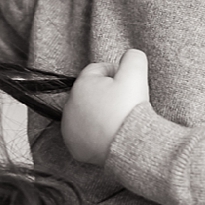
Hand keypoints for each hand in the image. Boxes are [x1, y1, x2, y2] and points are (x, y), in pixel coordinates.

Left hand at [60, 49, 149, 165]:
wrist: (129, 144)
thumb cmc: (129, 110)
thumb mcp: (135, 73)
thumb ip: (132, 57)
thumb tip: (130, 56)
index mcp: (81, 85)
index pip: (97, 70)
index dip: (115, 74)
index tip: (127, 84)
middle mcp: (69, 106)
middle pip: (90, 92)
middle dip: (106, 94)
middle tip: (124, 103)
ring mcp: (70, 129)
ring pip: (86, 113)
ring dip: (99, 113)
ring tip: (117, 119)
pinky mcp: (75, 147)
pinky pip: (85, 135)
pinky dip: (95, 133)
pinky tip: (109, 133)